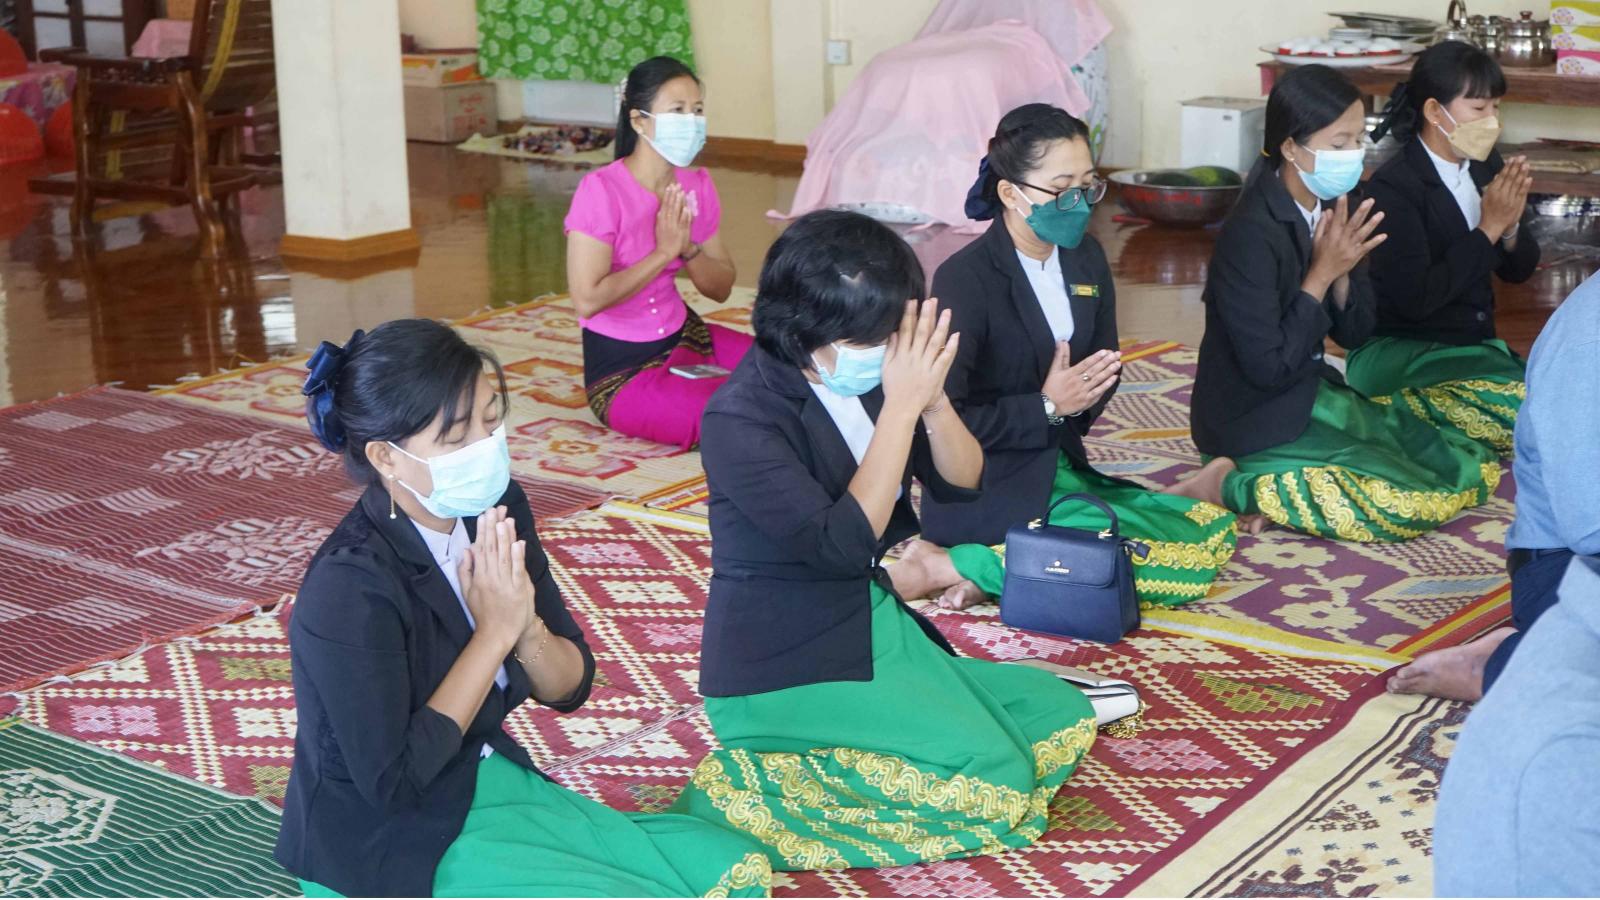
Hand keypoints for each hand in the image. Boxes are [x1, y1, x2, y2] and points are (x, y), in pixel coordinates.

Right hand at [458, 506, 533, 652]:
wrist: (497, 634)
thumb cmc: (483, 613)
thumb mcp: (467, 592)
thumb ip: (465, 570)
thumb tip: (466, 549)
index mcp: (479, 577)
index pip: (481, 549)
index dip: (483, 531)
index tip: (484, 514)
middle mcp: (490, 578)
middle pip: (492, 548)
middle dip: (493, 527)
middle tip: (495, 509)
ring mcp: (504, 584)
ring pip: (504, 556)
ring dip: (505, 537)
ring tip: (505, 519)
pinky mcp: (518, 590)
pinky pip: (517, 570)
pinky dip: (517, 556)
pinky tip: (518, 542)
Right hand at [653, 183, 692, 258]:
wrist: (665, 252)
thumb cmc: (662, 240)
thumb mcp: (658, 228)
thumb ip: (660, 219)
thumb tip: (660, 210)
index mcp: (662, 220)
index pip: (665, 205)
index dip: (668, 195)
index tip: (670, 187)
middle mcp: (667, 221)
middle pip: (670, 206)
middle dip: (673, 195)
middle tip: (676, 185)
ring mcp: (673, 226)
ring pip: (676, 212)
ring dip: (678, 202)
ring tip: (681, 192)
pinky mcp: (680, 232)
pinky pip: (683, 222)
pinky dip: (684, 215)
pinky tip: (686, 208)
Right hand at [880, 298, 958, 416]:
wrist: (902, 407)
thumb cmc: (893, 387)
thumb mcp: (886, 367)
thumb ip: (890, 349)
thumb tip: (893, 332)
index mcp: (901, 354)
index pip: (905, 330)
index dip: (909, 315)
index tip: (913, 301)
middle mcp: (913, 357)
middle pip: (921, 332)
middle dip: (926, 315)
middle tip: (932, 300)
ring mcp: (925, 365)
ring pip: (934, 342)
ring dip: (941, 326)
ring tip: (946, 312)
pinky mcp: (935, 374)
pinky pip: (944, 358)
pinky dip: (950, 347)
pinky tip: (956, 335)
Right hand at [1042, 344, 1119, 415]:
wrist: (1049, 406)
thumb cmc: (1051, 387)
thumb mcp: (1054, 370)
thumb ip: (1060, 355)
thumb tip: (1062, 341)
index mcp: (1071, 373)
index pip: (1086, 363)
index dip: (1096, 357)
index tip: (1105, 351)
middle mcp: (1078, 382)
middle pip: (1095, 370)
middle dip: (1107, 361)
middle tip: (1116, 354)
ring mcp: (1083, 391)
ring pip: (1098, 379)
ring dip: (1109, 371)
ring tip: (1118, 363)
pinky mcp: (1086, 400)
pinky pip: (1098, 391)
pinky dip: (1106, 385)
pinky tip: (1114, 378)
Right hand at [1306, 195, 1385, 293]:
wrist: (1323, 273)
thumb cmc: (1319, 255)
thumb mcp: (1316, 239)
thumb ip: (1322, 225)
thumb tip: (1328, 211)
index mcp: (1332, 235)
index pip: (1338, 218)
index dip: (1341, 206)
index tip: (1344, 195)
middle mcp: (1342, 240)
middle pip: (1353, 223)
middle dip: (1361, 212)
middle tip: (1369, 201)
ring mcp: (1350, 248)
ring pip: (1362, 233)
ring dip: (1372, 224)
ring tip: (1380, 214)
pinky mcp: (1356, 255)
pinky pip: (1367, 247)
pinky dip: (1375, 241)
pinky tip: (1384, 235)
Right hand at [1479, 156, 1531, 243]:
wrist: (1493, 226)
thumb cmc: (1488, 212)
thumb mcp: (1485, 198)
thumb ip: (1492, 186)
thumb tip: (1498, 176)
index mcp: (1493, 191)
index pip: (1502, 176)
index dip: (1508, 167)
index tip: (1512, 159)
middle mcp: (1501, 194)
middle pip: (1510, 178)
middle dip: (1516, 167)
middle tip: (1522, 158)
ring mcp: (1510, 199)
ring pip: (1517, 184)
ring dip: (1522, 173)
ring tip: (1526, 164)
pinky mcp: (1516, 204)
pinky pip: (1521, 193)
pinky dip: (1525, 186)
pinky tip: (1529, 178)